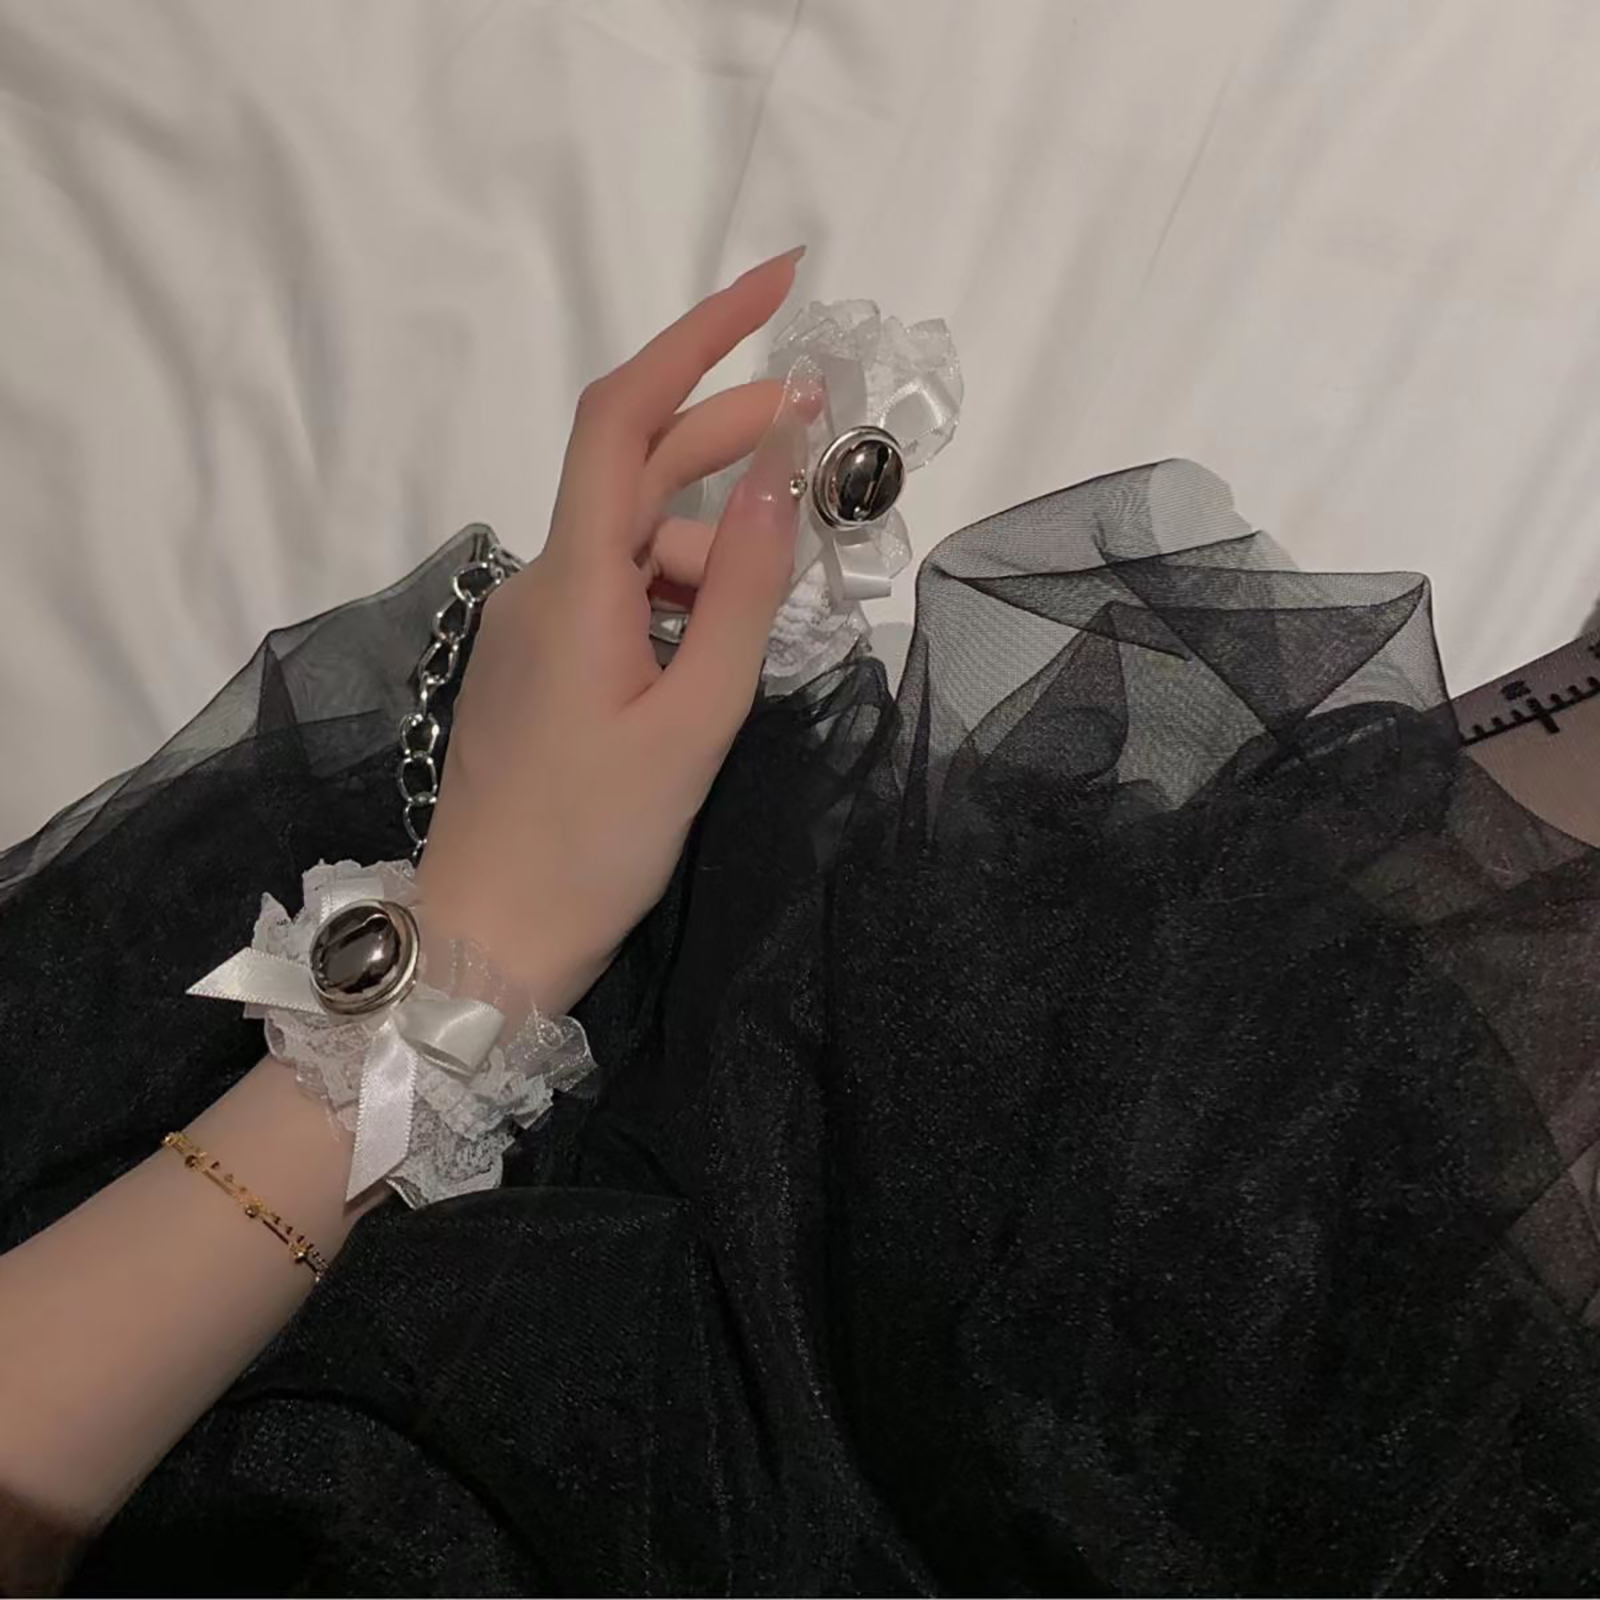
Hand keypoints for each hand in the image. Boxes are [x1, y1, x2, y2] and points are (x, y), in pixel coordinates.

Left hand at [417, 249, 815, 1010]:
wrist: (487, 937)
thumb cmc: (594, 841)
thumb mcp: (694, 718)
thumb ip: (739, 593)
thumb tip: (777, 476)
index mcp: (575, 581)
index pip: (626, 415)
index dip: (701, 337)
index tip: (782, 290)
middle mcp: (544, 582)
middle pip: (637, 471)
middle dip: (730, 438)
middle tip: (823, 438)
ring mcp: (534, 625)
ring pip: (637, 548)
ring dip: (710, 557)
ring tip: (764, 628)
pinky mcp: (539, 666)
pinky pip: (620, 600)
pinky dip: (678, 603)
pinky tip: (713, 661)